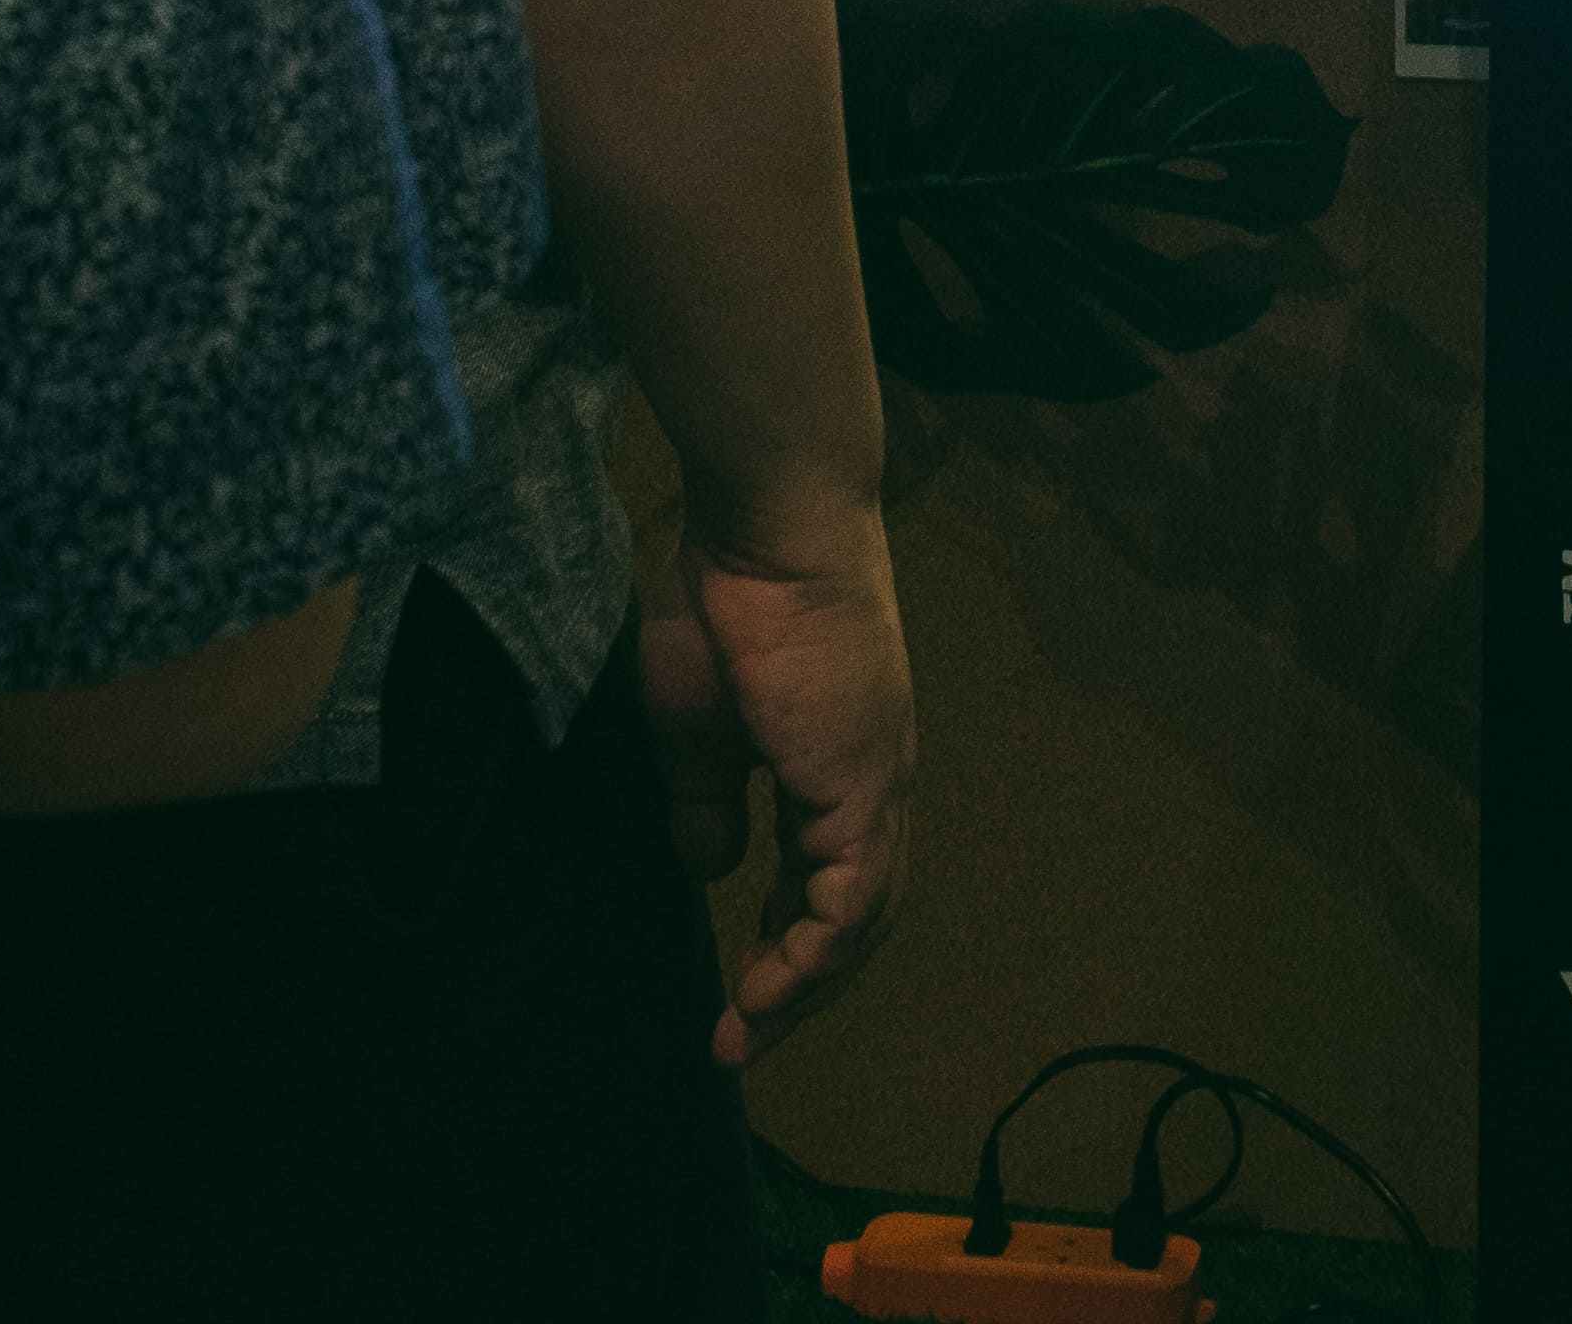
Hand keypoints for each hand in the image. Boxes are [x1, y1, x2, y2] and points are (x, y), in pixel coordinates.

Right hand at [640, 521, 916, 1063]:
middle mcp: (871, 786)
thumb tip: (712, 871)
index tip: (735, 997)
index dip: (783, 945)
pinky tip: (771, 992)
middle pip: (854, 919)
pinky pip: (851, 900)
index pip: (824, 883)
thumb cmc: (724, 604)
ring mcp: (877, 786)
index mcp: (835, 768)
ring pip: (861, 922)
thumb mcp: (694, 727)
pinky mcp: (864, 786)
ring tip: (746, 1035)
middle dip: (800, 988)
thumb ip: (706, 803)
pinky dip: (815, 954)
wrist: (769, 528)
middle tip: (742, 1042)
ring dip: (805, 987)